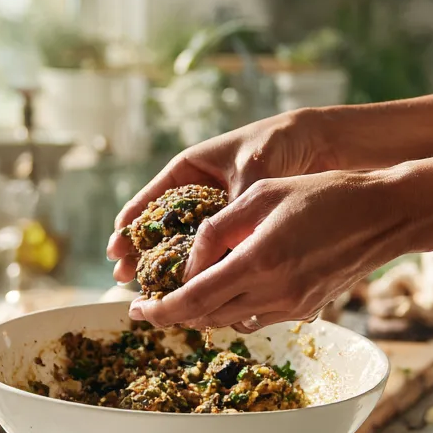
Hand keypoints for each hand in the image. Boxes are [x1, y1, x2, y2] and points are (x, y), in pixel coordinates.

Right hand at [107, 110, 333, 282]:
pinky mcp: (235, 228)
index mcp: (188, 170)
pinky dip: (200, 268)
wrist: (317, 143)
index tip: (115, 250)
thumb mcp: (249, 173)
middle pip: (158, 227)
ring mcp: (214, 212)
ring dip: (166, 267)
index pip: (148, 200)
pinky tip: (190, 287)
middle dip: (140, 253)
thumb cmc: (276, 144)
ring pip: (182, 243)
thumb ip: (231, 208)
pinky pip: (211, 250)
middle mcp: (195, 193)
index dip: (129, 226)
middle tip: (124, 278)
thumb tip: (217, 249)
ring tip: (149, 289)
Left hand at [128, 169, 413, 330]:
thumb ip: (218, 228)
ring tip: (180, 296)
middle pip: (207, 317)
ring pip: (230, 321)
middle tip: (148, 304)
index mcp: (258, 262)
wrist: (386, 214)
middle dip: (173, 314)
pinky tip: (223, 290)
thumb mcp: (261, 195)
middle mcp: (275, 293)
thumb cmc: (323, 195)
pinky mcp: (306, 310)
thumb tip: (190, 262)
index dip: (159, 310)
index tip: (135, 309)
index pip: (193, 300)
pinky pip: (256, 317)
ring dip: (201, 313)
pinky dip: (231, 309)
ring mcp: (293, 306)